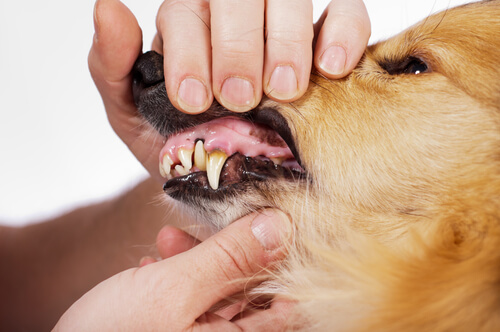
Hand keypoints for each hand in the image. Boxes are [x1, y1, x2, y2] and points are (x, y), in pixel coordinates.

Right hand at [54, 209, 292, 330]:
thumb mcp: (173, 293)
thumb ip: (228, 260)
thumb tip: (279, 226)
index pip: (287, 299)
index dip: (280, 254)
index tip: (266, 216)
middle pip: (251, 290)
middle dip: (227, 251)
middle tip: (203, 224)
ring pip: (218, 289)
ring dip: (197, 258)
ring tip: (166, 239)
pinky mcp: (176, 330)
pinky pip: (192, 299)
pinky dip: (177, 276)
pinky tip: (152, 264)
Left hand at [88, 0, 369, 180]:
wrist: (222, 176)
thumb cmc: (176, 140)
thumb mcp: (132, 113)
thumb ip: (112, 66)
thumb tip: (108, 8)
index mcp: (187, 22)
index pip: (186, 10)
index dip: (191, 49)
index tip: (195, 101)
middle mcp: (236, 14)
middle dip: (238, 47)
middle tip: (239, 98)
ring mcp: (285, 23)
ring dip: (286, 41)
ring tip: (285, 89)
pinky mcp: (329, 40)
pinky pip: (347, 14)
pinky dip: (344, 32)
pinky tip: (332, 67)